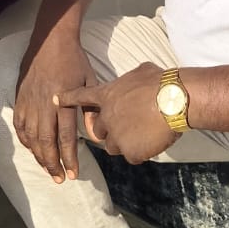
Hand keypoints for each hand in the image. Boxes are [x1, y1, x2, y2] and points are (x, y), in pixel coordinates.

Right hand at [14, 33, 96, 181]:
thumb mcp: (89, 80)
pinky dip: (25, 139)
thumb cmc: (74, 59)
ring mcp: (30, 100)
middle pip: (46, 142)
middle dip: (52, 163)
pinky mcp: (20, 96)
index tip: (73, 174)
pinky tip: (32, 148)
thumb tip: (93, 134)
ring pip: (31, 136)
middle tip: (59, 178)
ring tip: (47, 168)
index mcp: (63, 100)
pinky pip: (20, 124)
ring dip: (39, 155)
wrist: (51, 39)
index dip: (69, 158)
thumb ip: (90, 108)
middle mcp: (44, 103)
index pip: (65, 137)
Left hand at [54, 62, 178, 164]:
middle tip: (126, 126)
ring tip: (143, 133)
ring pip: (113, 146)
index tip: (55, 100)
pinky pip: (131, 155)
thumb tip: (134, 81)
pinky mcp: (129, 151)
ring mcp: (116, 136)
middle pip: (97, 131)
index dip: (67, 99)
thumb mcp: (141, 72)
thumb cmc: (160, 82)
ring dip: (124, 142)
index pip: (80, 97)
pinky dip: (140, 151)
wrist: (173, 100)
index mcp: (107, 95)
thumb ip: (130, 81)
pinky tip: (152, 140)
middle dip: (108, 130)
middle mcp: (106, 117)